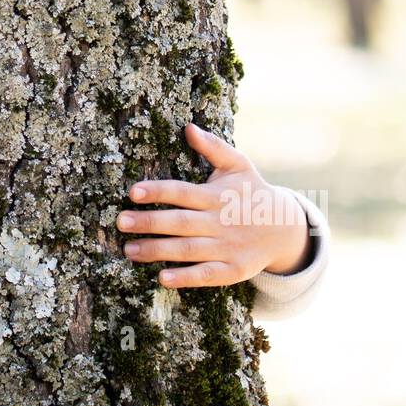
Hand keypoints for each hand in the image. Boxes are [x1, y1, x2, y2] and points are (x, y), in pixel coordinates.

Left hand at [115, 122, 310, 289]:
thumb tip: (188, 127)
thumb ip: (213, 147)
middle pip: (180, 223)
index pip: (182, 192)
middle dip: (149, 223)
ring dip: (157, 251)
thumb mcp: (238, 164)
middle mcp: (219, 222)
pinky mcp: (232, 270)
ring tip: (129, 250)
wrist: (285, 228)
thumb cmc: (252, 191)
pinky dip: (186, 277)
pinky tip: (162, 278)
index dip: (158, 191)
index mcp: (216, 195)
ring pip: (187, 250)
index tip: (133, 192)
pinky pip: (207, 275)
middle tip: (121, 222)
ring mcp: (227, 247)